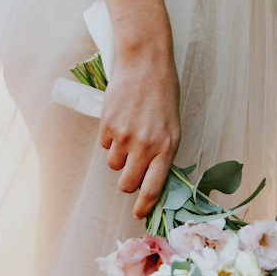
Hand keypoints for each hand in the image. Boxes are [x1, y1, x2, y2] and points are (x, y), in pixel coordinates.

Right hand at [100, 29, 180, 218]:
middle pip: (127, 184)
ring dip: (119, 156)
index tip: (139, 213)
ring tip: (128, 133)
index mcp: (167, 147)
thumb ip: (163, 152)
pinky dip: (110, 138)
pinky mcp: (107, 126)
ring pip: (113, 165)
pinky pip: (104, 145)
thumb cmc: (162, 92)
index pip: (153, 188)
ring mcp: (124, 136)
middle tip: (130, 172)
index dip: (144, 206)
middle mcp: (145, 145)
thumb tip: (151, 178)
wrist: (145, 62)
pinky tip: (120, 119)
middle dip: (127, 183)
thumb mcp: (172, 126)